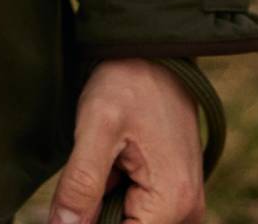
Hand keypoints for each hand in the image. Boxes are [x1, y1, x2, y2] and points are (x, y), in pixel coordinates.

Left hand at [47, 58, 204, 223]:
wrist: (154, 50)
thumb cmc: (127, 82)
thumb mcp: (96, 127)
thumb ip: (80, 184)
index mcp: (172, 202)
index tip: (70, 205)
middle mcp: (187, 211)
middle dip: (96, 213)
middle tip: (85, 176)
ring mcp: (183, 202)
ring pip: (131, 221)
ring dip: (104, 205)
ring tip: (101, 162)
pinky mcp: (174, 191)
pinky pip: (140, 210)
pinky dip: (115, 196)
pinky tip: (109, 165)